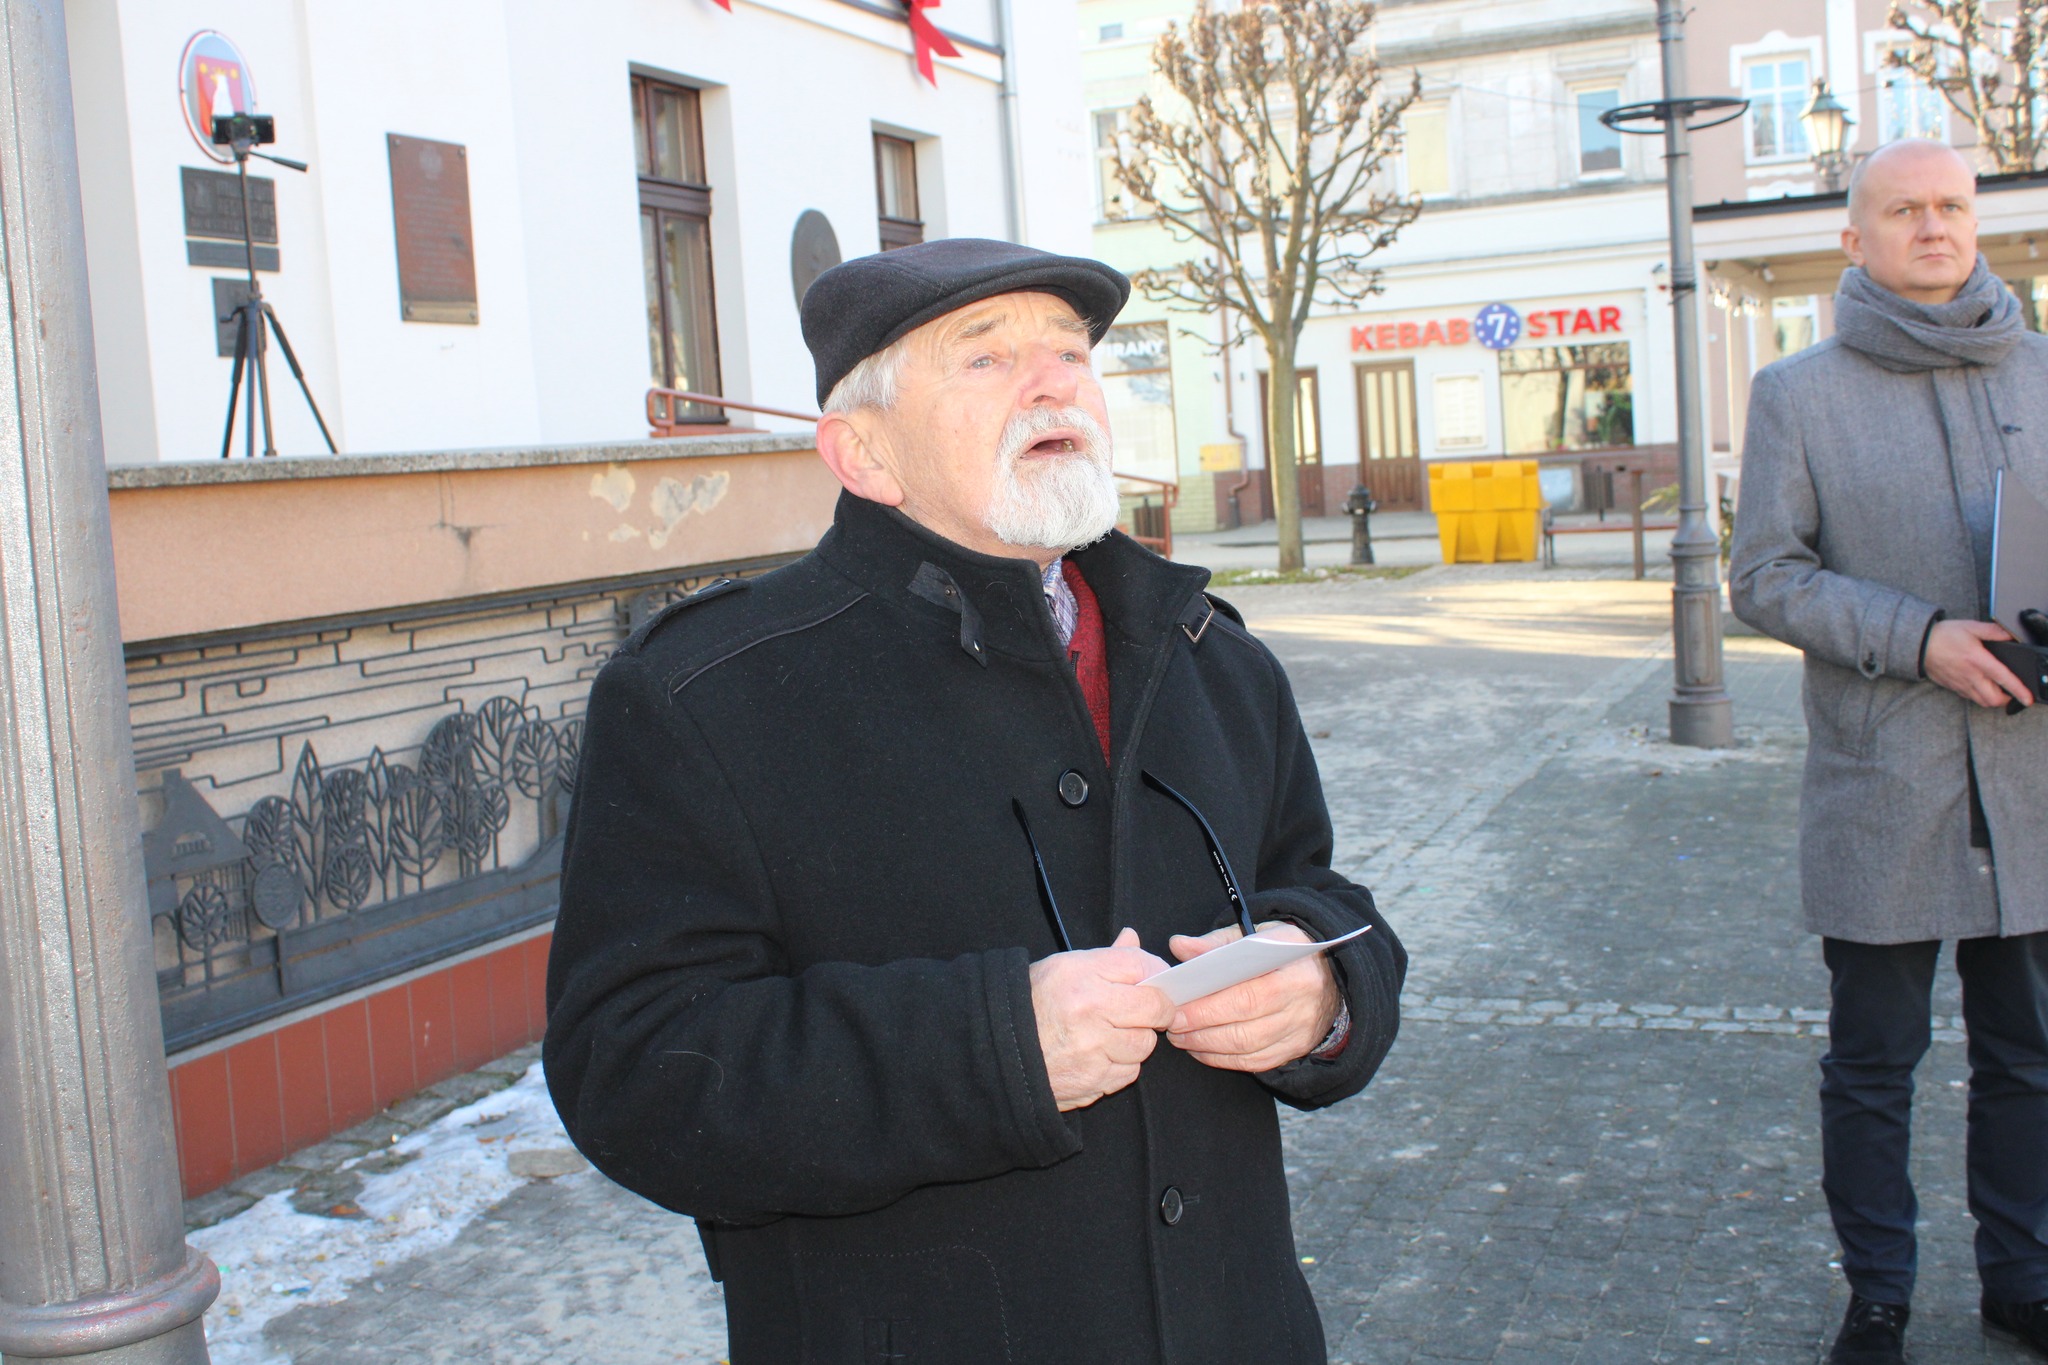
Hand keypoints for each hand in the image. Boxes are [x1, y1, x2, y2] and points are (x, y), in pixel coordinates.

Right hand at [1029, 927, 1174, 1111]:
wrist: (996, 1048)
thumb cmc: (1032, 1004)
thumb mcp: (1064, 968)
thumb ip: (1106, 957)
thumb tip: (1133, 939)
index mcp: (1081, 975)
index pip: (1142, 966)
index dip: (1154, 973)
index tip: (1152, 982)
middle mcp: (1090, 1010)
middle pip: (1155, 1008)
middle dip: (1156, 1010)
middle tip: (1145, 1011)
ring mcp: (1092, 1049)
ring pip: (1144, 1044)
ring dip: (1135, 1040)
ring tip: (1111, 1034)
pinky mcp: (1093, 1080)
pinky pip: (1128, 1072)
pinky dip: (1120, 1065)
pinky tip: (1099, 1056)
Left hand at [1164, 922, 1340, 1072]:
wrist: (1331, 976)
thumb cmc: (1285, 953)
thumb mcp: (1259, 936)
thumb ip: (1219, 942)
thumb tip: (1179, 946)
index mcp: (1295, 968)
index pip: (1248, 993)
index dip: (1208, 1005)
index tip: (1177, 1004)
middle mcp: (1303, 1004)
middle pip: (1245, 1024)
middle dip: (1201, 1026)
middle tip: (1171, 1023)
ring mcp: (1301, 1031)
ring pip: (1247, 1047)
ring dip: (1207, 1045)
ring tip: (1180, 1036)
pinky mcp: (1295, 1049)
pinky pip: (1255, 1062)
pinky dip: (1224, 1059)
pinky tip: (1202, 1049)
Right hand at [1925, 619, 2031, 708]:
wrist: (1918, 645)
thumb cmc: (1943, 635)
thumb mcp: (1970, 627)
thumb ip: (1993, 631)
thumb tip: (2011, 635)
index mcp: (1977, 660)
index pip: (2003, 678)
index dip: (2018, 690)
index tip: (2027, 699)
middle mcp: (1970, 676)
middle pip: (1993, 699)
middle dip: (2006, 699)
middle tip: (2010, 690)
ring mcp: (1960, 684)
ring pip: (1982, 702)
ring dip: (1993, 699)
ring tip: (1997, 689)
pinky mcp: (1953, 687)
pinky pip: (1970, 697)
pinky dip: (1979, 695)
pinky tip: (1979, 684)